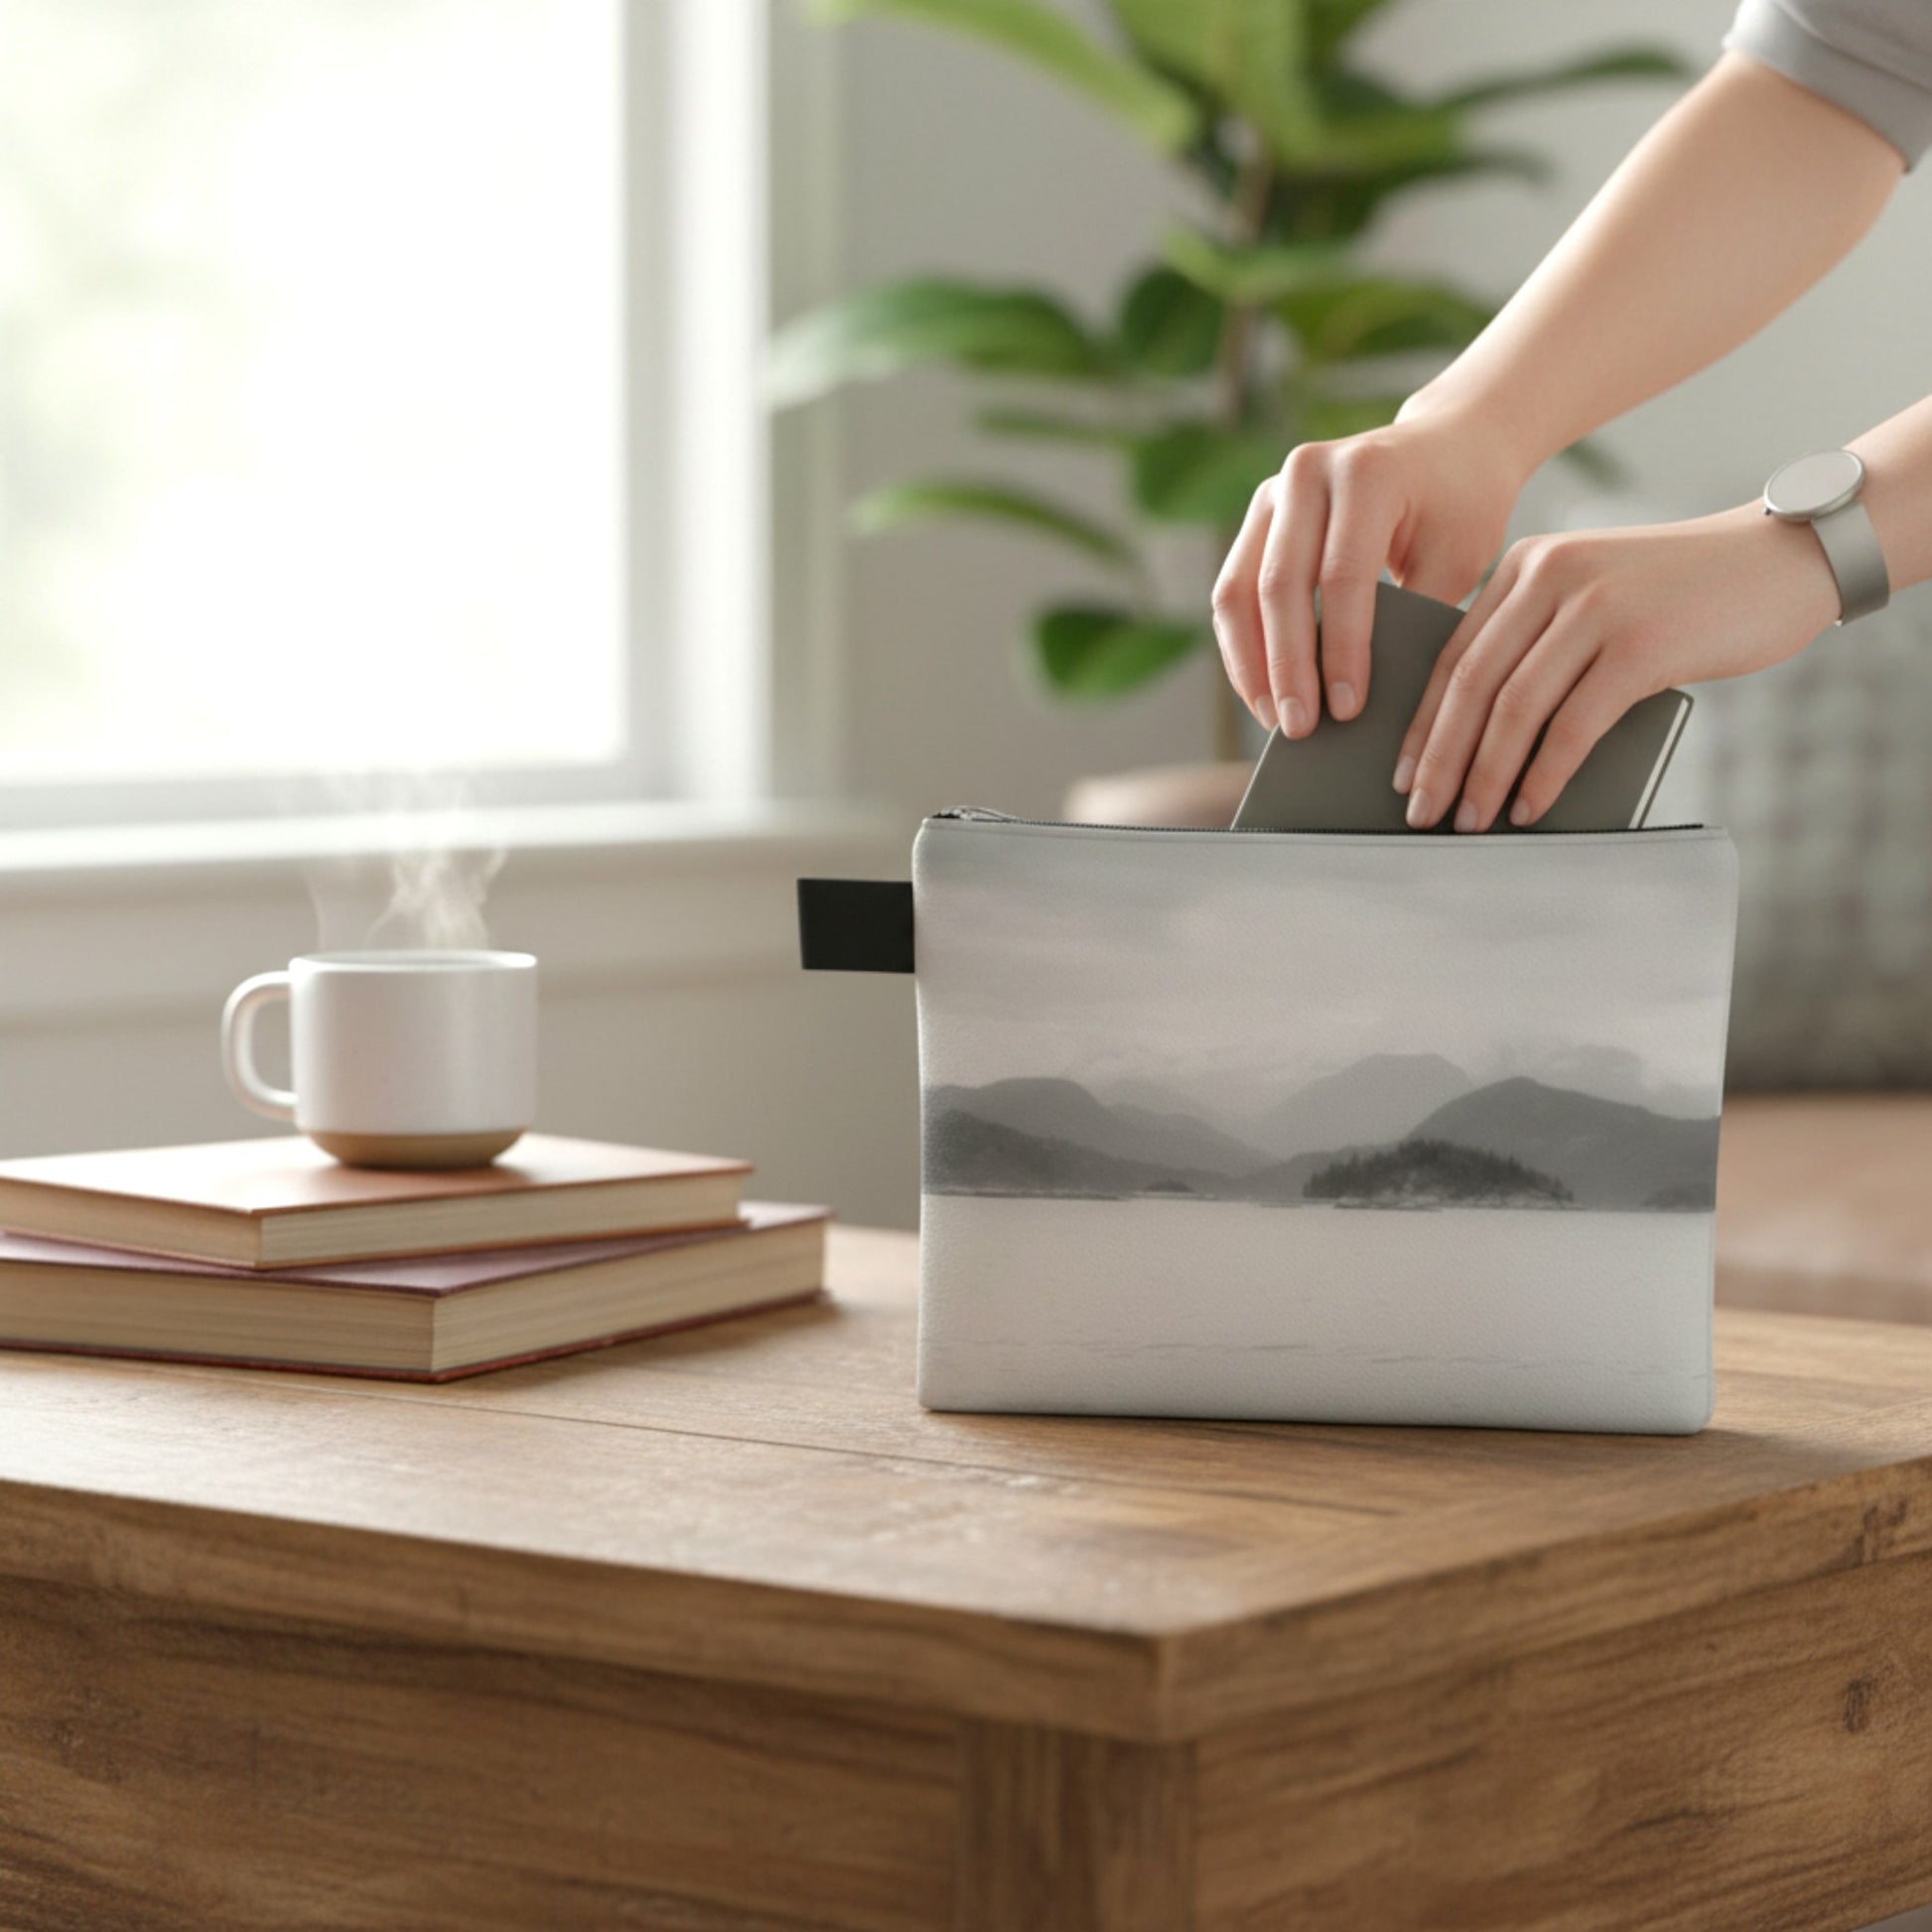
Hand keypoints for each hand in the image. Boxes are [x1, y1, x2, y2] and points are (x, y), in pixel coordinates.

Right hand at [1210, 403, 1523, 737]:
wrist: (1448, 446)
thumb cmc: (1461, 507)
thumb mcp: (1458, 557)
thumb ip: (1413, 616)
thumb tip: (1362, 699)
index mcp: (1367, 471)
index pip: (1342, 575)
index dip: (1340, 648)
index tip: (1348, 709)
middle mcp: (1308, 471)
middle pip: (1278, 584)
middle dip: (1286, 666)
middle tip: (1299, 729)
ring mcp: (1273, 491)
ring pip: (1237, 590)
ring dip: (1251, 663)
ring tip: (1273, 720)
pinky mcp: (1258, 518)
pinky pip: (1232, 592)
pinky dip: (1243, 647)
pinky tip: (1261, 692)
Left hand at [1396, 504, 1842, 831]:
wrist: (1781, 559)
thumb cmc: (1682, 598)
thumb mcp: (1595, 601)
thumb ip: (1543, 646)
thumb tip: (1485, 744)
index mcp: (1527, 565)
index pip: (1454, 655)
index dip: (1423, 723)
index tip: (1402, 776)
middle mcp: (1551, 575)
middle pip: (1473, 684)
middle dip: (1440, 759)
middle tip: (1422, 813)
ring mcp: (1596, 607)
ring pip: (1515, 708)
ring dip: (1485, 775)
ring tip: (1470, 821)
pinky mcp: (1640, 643)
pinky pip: (1572, 723)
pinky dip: (1544, 773)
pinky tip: (1529, 807)